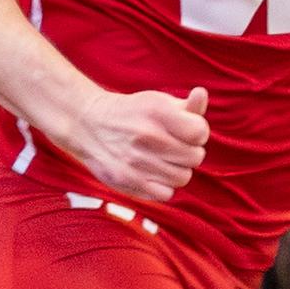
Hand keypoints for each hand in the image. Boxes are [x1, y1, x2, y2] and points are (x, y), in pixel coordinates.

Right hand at [54, 86, 210, 203]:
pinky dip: (164, 186)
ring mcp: (137, 160)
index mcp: (157, 111)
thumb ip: (187, 105)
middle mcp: (147, 135)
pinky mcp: (128, 180)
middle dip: (189, 152)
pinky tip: (153, 174)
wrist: (88, 124)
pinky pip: (166, 194)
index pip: (200, 132)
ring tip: (163, 160)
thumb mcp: (159, 102)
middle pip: (195, 157)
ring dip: (177, 170)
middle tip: (174, 147)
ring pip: (183, 177)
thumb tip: (201, 94)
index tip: (186, 131)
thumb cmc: (132, 113)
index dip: (197, 133)